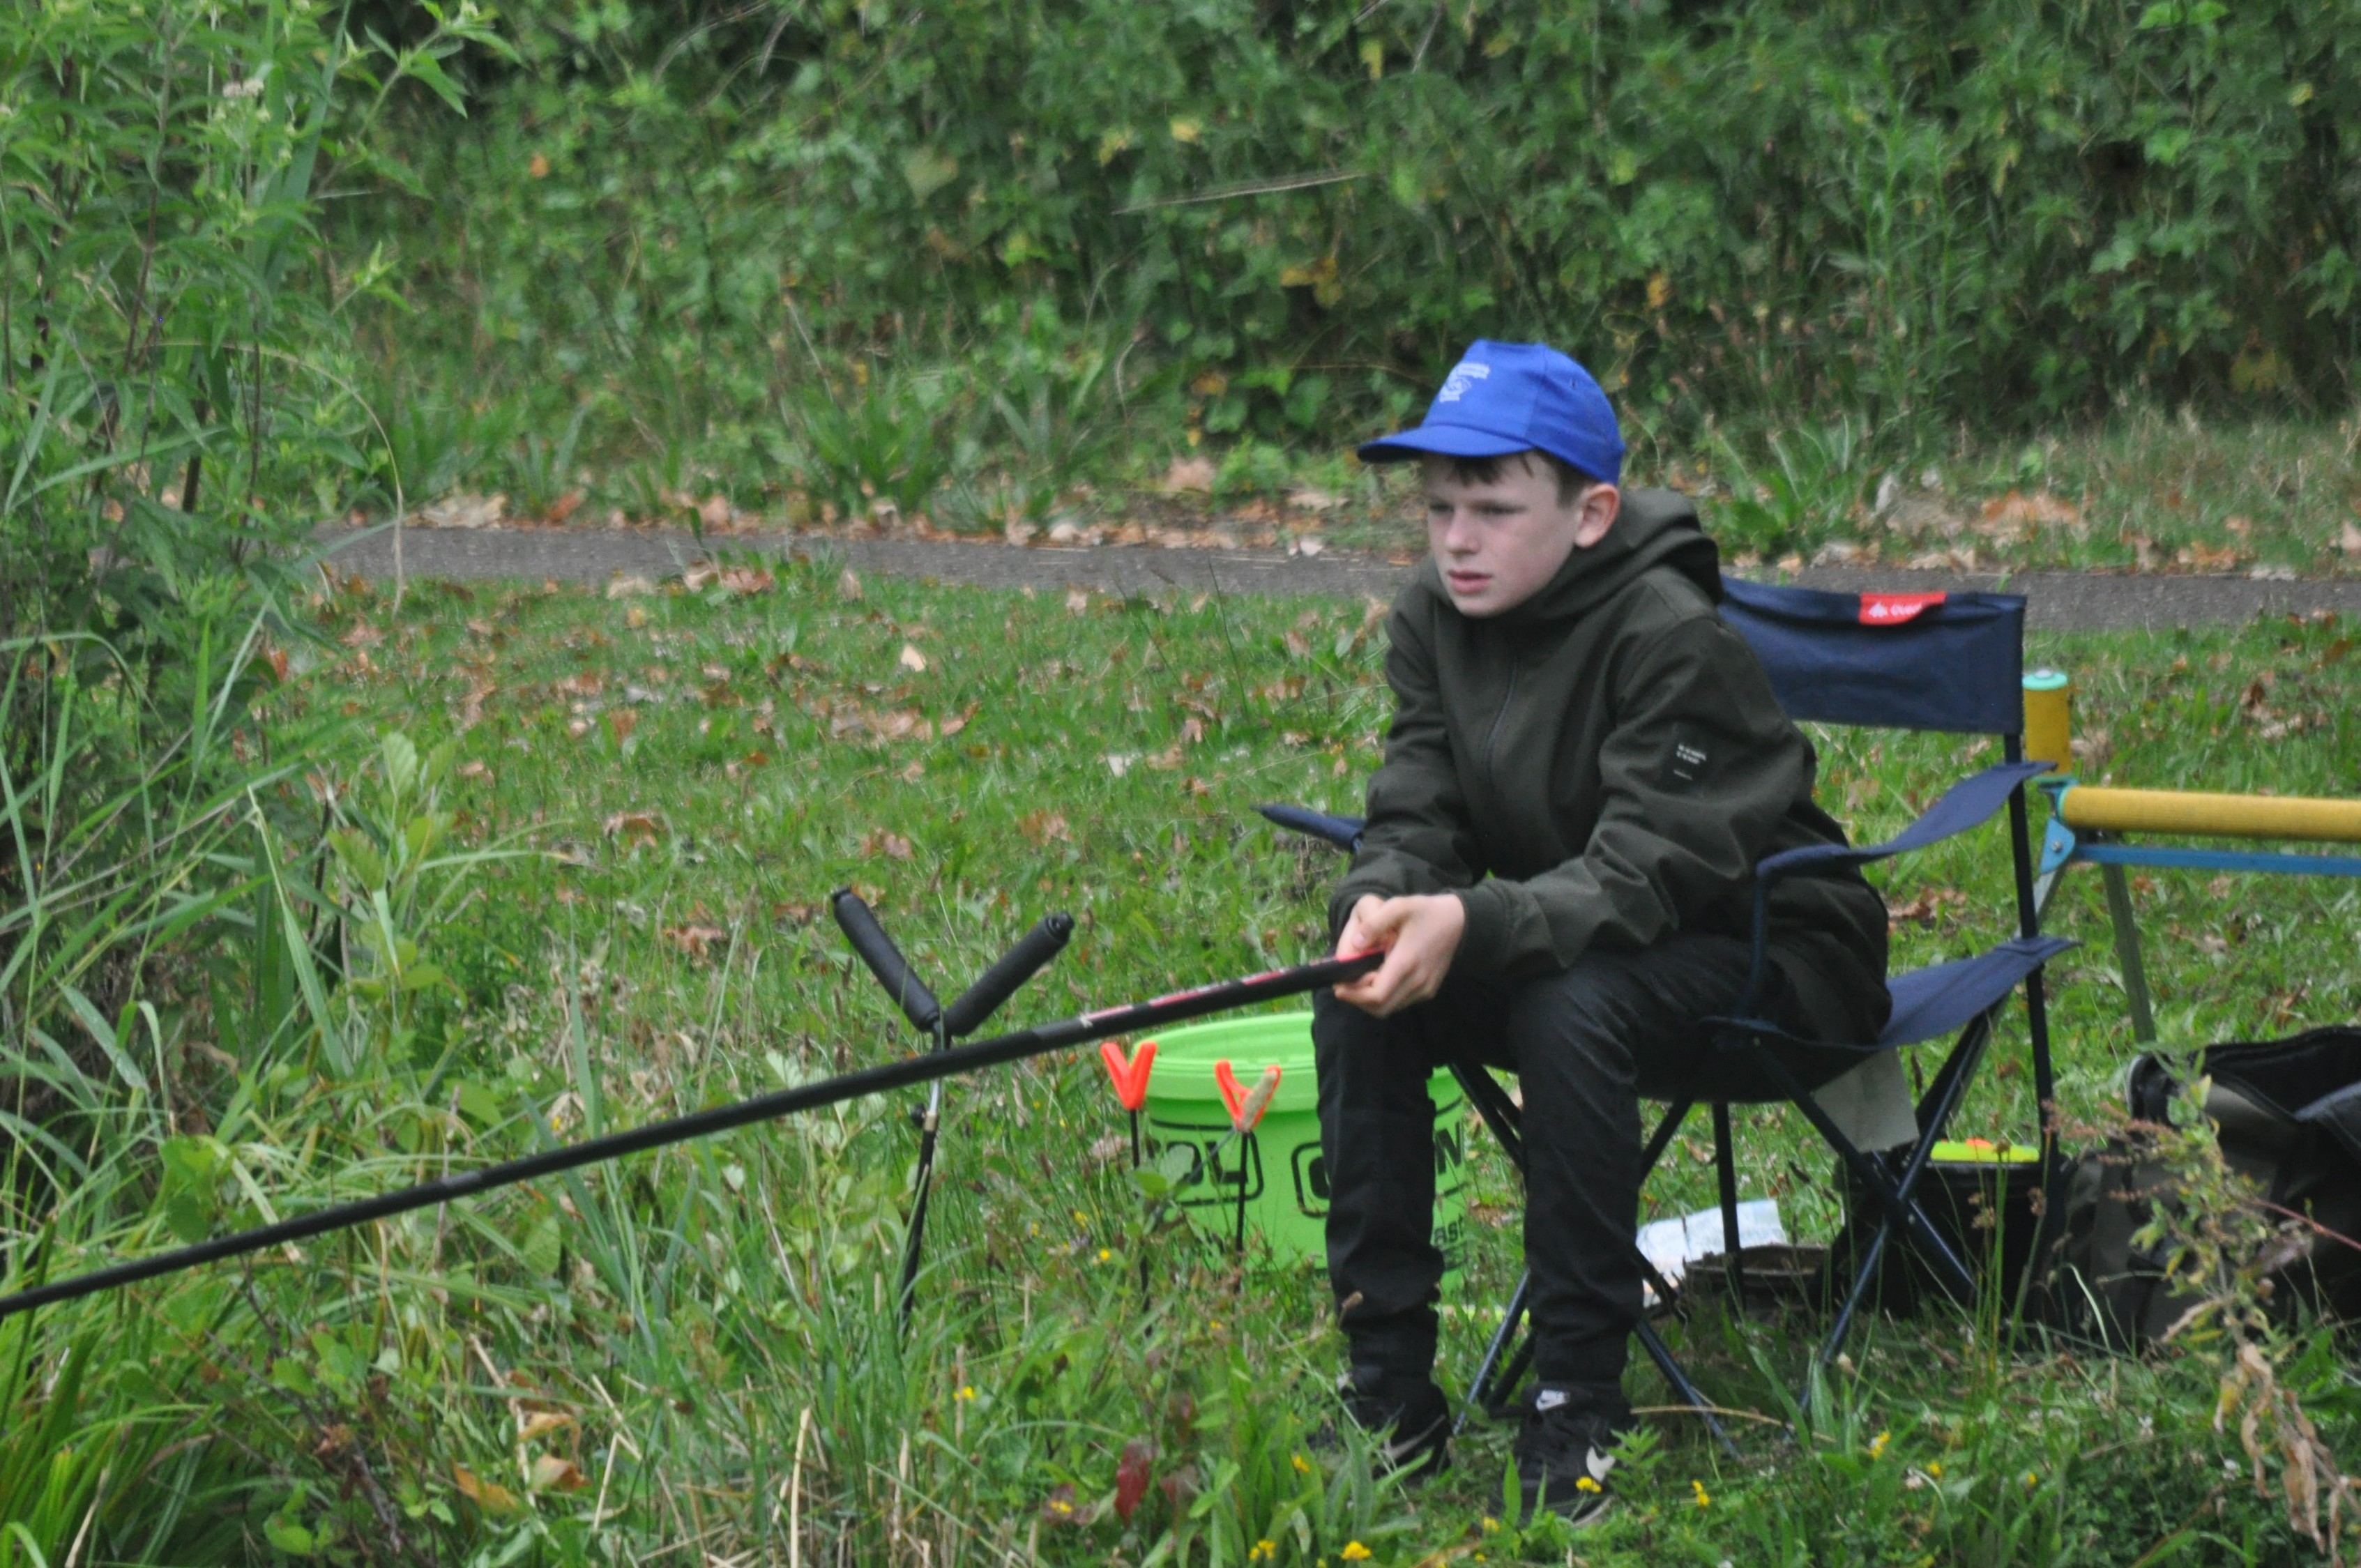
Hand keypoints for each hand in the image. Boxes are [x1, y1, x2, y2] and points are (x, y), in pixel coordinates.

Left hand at [1333, 894, 1465, 1016]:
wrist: (1459, 920)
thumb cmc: (1426, 911)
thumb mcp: (1399, 906)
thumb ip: (1374, 924)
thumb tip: (1355, 944)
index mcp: (1407, 962)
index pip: (1376, 995)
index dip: (1354, 995)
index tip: (1338, 986)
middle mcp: (1417, 982)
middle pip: (1380, 1008)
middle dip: (1358, 1000)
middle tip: (1344, 985)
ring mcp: (1425, 988)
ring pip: (1390, 1008)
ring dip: (1370, 1000)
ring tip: (1358, 981)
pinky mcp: (1429, 990)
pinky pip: (1401, 1002)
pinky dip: (1384, 997)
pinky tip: (1377, 979)